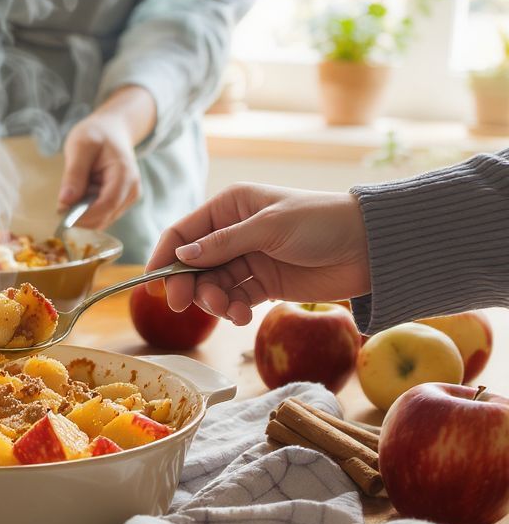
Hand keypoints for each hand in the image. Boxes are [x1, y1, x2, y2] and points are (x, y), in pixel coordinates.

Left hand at [57, 111, 140, 228]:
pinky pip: (101, 216)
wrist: (112, 130)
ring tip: (73, 192)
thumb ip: (74, 174)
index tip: (61, 216)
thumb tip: (64, 202)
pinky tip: (80, 195)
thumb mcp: (80, 147)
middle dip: (80, 217)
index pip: (107, 204)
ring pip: (101, 220)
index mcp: (125, 175)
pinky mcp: (120, 203)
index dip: (84, 215)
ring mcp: (127, 199)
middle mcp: (131, 191)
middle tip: (60, 206)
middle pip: (104, 216)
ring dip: (83, 214)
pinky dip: (86, 212)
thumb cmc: (96, 134)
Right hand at [145, 184, 370, 325]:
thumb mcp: (268, 228)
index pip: (183, 232)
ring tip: (230, 312)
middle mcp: (233, 232)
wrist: (369, 247)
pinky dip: (232, 311)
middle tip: (186, 307)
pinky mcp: (263, 284)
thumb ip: (223, 244)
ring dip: (213, 302)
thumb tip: (182, 257)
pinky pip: (234, 299)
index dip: (164, 257)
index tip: (153, 284)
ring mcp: (247, 259)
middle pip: (193, 264)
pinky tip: (243, 316)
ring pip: (212, 285)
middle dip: (189, 286)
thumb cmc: (321, 222)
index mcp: (230, 207)